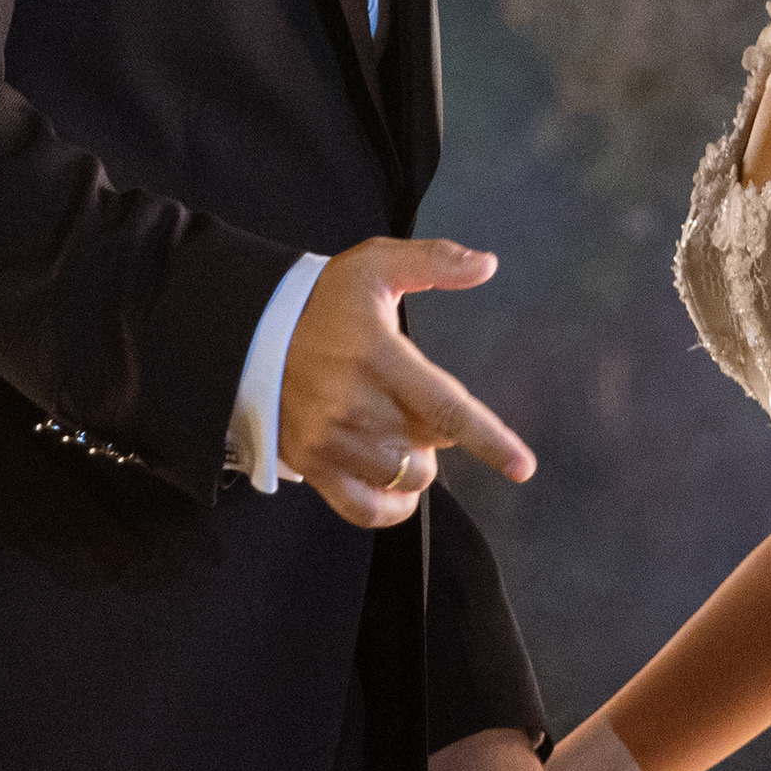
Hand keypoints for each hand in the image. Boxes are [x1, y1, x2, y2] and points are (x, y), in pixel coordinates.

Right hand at [277, 239, 534, 529]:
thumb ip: (434, 261)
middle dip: (439, 428)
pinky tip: (399, 489)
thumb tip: (487, 265)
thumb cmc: (322, 301)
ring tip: (399, 430)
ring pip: (406, 477)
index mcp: (379, 356)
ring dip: (417, 461)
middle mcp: (357, 405)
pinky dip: (390, 506)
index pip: (445, 409)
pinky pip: (365, 509)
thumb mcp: (374, 265)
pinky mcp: (312, 465)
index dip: (489, 440)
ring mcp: (332, 441)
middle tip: (413, 398)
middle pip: (431, 443)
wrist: (248, 332)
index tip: (522, 466)